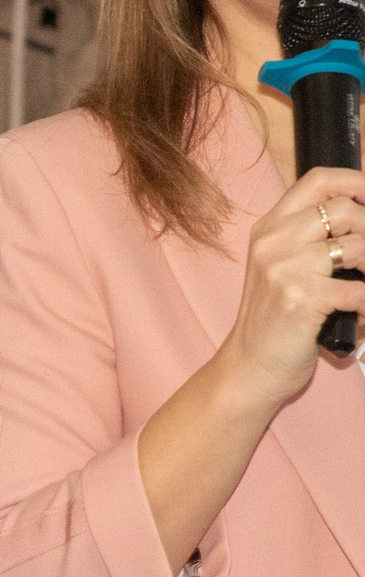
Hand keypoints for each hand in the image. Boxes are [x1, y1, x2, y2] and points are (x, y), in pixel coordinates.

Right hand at [218, 166, 364, 412]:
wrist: (248, 370)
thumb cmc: (273, 322)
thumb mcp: (281, 270)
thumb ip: (310, 239)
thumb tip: (361, 218)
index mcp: (268, 230)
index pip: (319, 181)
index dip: (356, 182)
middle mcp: (272, 243)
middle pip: (345, 210)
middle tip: (364, 260)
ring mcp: (284, 270)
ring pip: (358, 247)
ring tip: (361, 286)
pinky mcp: (301, 300)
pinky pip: (360, 291)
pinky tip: (360, 314)